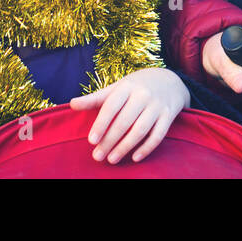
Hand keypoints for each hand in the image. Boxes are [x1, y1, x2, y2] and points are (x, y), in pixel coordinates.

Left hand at [70, 67, 189, 163]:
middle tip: (97, 156)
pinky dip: (146, 148)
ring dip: (125, 147)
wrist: (169, 81)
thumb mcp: (117, 88)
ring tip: (112, 159)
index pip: (111, 106)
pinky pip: (158, 135)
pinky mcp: (169, 115)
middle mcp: (143, 94)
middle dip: (109, 141)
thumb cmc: (135, 87)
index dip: (101, 124)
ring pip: (140, 130)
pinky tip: (134, 157)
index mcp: (127, 86)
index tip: (91, 141)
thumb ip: (95, 98)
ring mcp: (157, 105)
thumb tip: (72, 104)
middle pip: (124, 121)